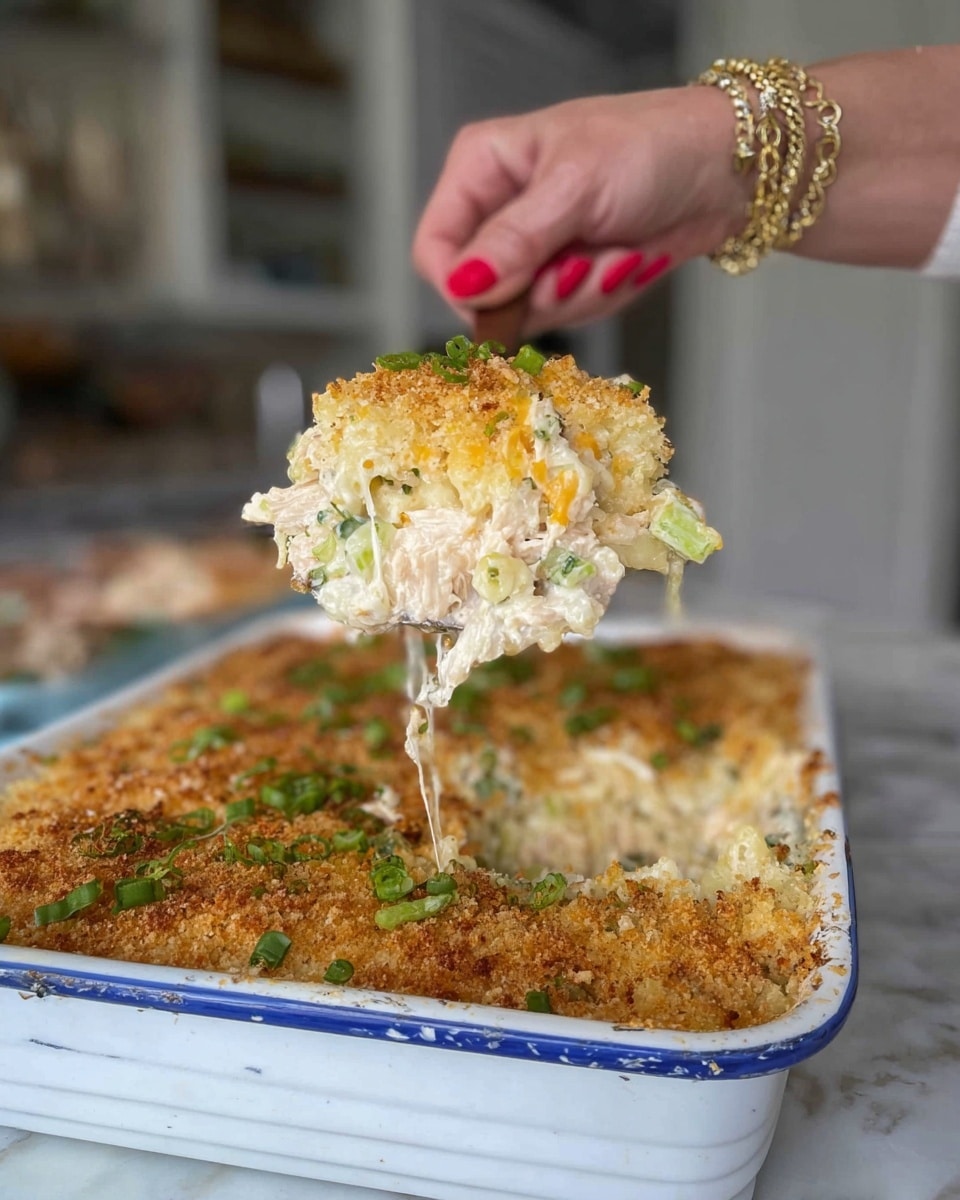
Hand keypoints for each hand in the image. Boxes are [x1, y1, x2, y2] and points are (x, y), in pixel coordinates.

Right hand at [413, 86, 748, 336]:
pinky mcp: (568, 277)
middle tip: (583, 264)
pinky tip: (628, 260)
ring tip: (618, 253)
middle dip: (542, 291)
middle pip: (484, 295)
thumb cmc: (651, 148)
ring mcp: (536, 250)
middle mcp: (500, 213)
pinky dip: (603, 296)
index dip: (464, 287)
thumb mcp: (576, 187)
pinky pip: (567, 316)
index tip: (507, 298)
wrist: (723, 169)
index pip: (436, 251)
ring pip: (528, 313)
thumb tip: (463, 285)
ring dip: (581, 295)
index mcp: (482, 170)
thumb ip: (515, 240)